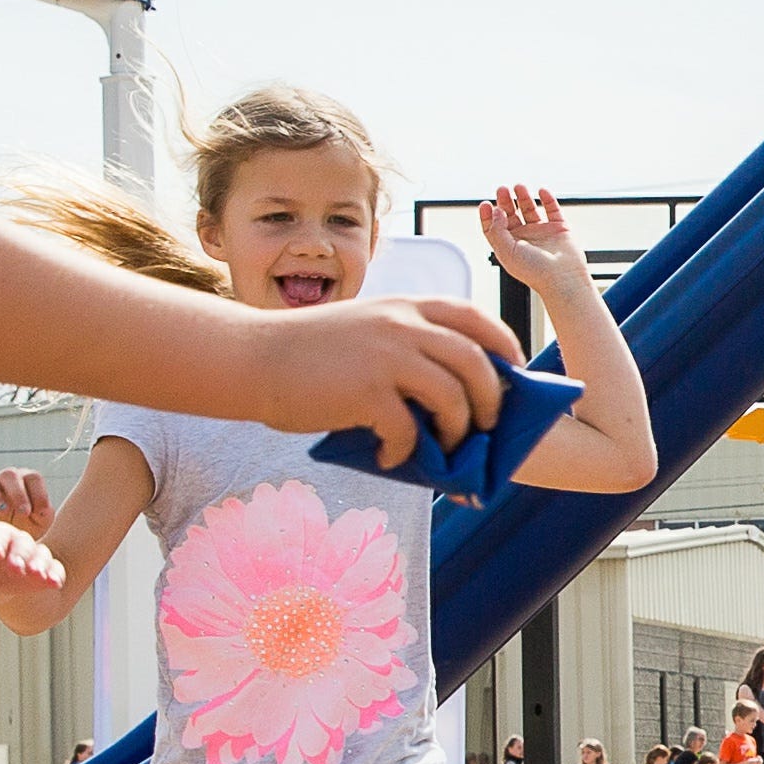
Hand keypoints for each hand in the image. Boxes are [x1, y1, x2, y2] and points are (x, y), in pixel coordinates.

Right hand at [0, 464, 60, 535]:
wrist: (9, 539)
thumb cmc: (29, 526)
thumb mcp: (41, 522)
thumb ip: (44, 514)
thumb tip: (42, 510)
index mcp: (27, 481)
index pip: (33, 477)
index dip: (38, 492)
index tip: (40, 512)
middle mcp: (6, 479)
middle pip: (10, 474)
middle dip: (17, 493)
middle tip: (23, 513)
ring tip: (2, 512)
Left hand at [0, 509, 68, 624]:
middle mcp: (18, 541)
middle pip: (21, 545)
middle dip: (19, 556)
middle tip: (15, 568)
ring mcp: (33, 554)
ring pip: (40, 554)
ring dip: (40, 565)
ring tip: (37, 575)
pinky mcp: (44, 567)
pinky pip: (54, 568)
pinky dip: (55, 574)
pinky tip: (55, 583)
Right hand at [255, 294, 514, 464]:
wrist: (251, 357)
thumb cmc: (306, 351)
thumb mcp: (365, 327)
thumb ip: (405, 343)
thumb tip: (449, 389)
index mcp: (405, 307)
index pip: (475, 317)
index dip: (503, 344)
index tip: (512, 369)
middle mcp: (402, 325)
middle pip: (476, 361)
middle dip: (491, 399)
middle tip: (485, 425)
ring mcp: (386, 357)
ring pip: (453, 397)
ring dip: (457, 430)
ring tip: (443, 448)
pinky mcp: (366, 392)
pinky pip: (408, 429)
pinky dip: (406, 451)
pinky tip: (391, 457)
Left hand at [477, 182, 594, 301]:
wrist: (562, 278)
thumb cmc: (534, 271)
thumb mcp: (506, 251)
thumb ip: (497, 230)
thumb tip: (496, 211)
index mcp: (509, 246)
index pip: (495, 227)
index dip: (488, 215)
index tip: (486, 204)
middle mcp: (524, 238)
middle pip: (510, 214)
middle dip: (505, 201)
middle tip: (502, 189)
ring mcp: (542, 232)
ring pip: (530, 209)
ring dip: (523, 197)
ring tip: (519, 186)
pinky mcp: (559, 228)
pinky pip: (552, 209)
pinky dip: (547, 199)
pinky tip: (541, 191)